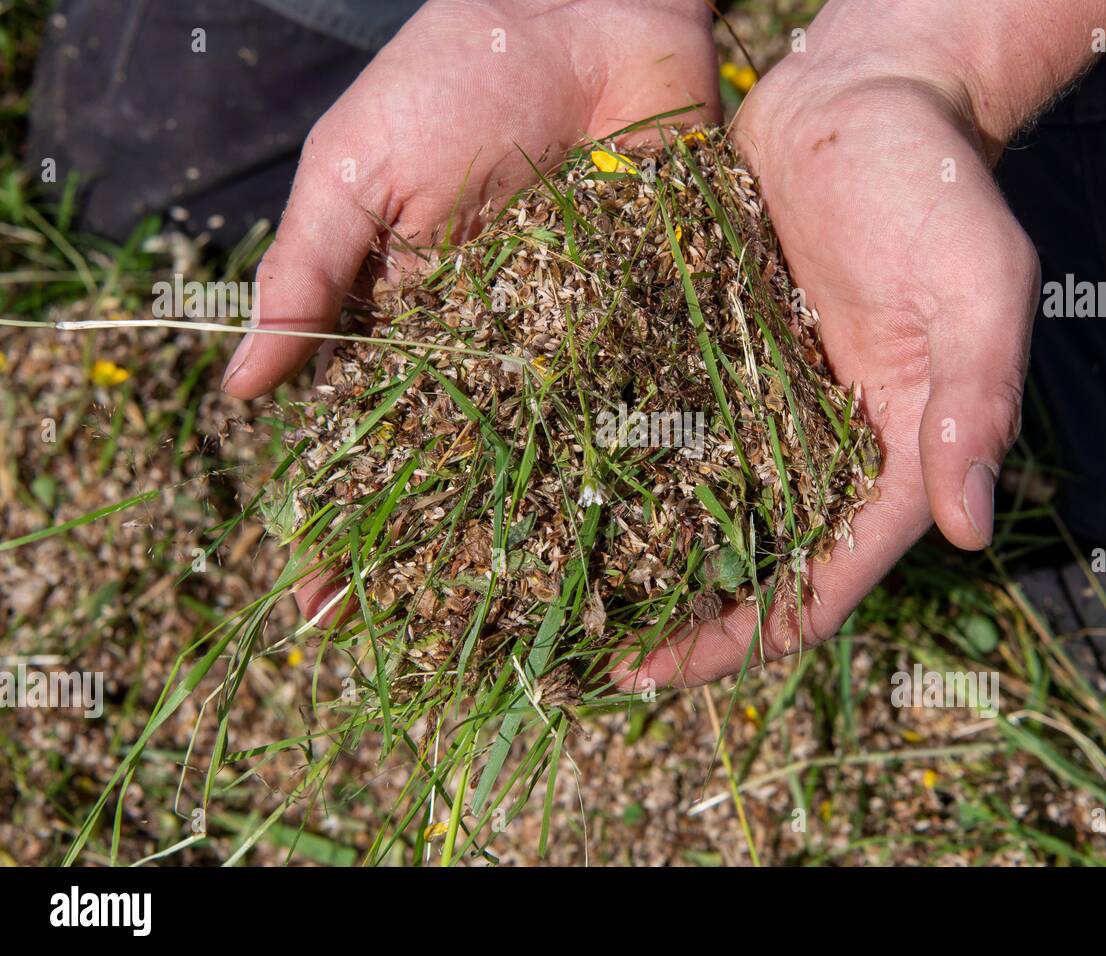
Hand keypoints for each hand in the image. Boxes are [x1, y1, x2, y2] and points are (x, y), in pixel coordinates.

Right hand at [220, 0, 719, 619]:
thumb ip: (311, 275)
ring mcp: (586, 345)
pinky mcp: (663, 316)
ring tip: (545, 640)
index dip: (347, 528)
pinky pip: (654, 405)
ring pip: (565, 464)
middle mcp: (503, 356)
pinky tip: (654, 550)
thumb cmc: (451, 74)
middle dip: (447, 567)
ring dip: (551, 548)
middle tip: (433, 659)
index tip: (323, 610)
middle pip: (471, 480)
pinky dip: (653, 473)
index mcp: (421, 330)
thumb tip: (240, 393)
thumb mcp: (359, 171)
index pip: (376, 447)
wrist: (583, 5)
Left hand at [614, 56, 1040, 687]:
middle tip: (581, 651)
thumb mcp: (975, 288)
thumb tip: (971, 529)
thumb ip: (975, 402)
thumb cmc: (934, 185)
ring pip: (694, 508)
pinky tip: (552, 483)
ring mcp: (761, 405)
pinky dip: (619, 464)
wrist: (864, 94)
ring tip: (549, 588)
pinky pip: (663, 426)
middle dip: (674, 617)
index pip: (819, 583)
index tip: (657, 669)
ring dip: (635, 554)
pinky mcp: (712, 354)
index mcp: (891, 456)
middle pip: (745, 564)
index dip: (743, 636)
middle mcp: (821, 447)